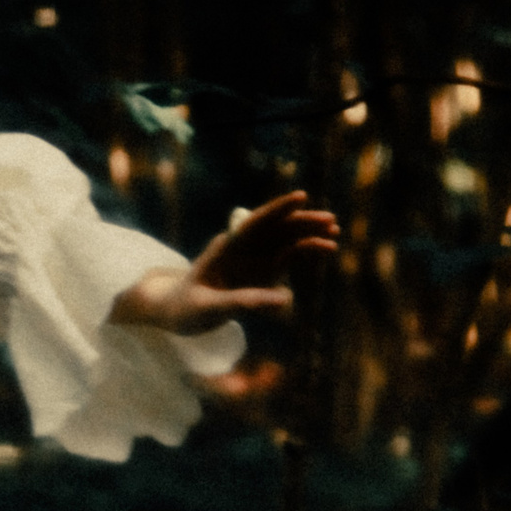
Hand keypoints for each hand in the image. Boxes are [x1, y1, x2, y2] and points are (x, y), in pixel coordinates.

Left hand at [111, 191, 338, 335]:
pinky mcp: (261, 272)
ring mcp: (253, 259)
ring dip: (308, 236)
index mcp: (225, 247)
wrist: (176, 313)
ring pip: (284, 240)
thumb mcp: (210, 308)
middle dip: (302, 222)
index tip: (301, 197)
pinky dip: (305, 253)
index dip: (278, 209)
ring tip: (333, 236)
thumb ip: (243, 302)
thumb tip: (284, 299)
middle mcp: (242, 247)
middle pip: (275, 228)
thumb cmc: (186, 308)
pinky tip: (325, 250)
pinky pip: (287, 258)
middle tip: (330, 222)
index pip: (254, 223)